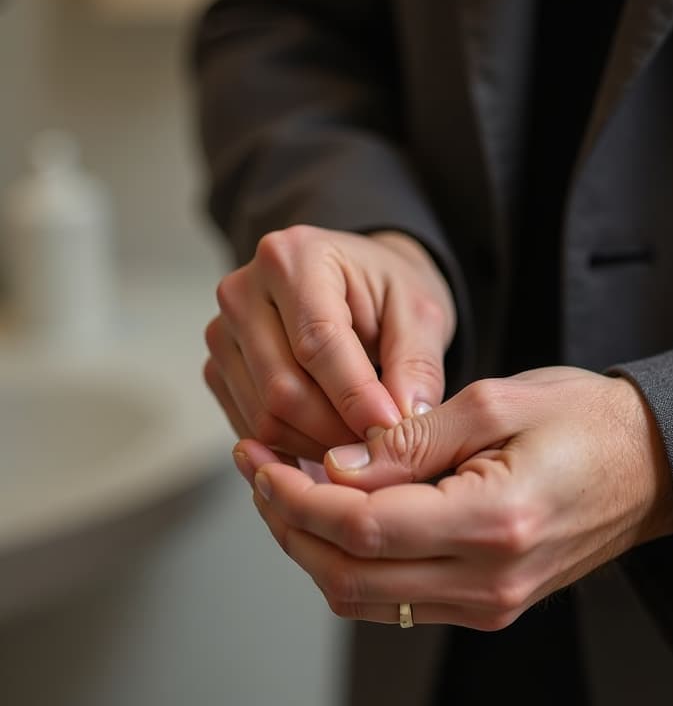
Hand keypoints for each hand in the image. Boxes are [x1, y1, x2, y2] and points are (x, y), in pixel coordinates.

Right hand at [203, 226, 455, 459]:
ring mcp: (222, 333)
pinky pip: (251, 428)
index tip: (390, 429)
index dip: (355, 396)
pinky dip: (294, 447)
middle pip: (282, 388)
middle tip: (382, 446)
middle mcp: (243, 291)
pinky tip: (330, 441)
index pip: (317, 342)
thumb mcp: (421, 314)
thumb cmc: (386, 292)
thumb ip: (417, 366)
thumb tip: (404, 419)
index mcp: (294, 257)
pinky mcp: (218, 370)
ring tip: (362, 444)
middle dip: (337, 430)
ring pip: (264, 417)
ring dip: (317, 446)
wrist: (356, 286)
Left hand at [239, 367, 672, 628]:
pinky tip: (335, 513)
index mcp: (494, 522)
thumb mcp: (497, 402)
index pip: (362, 527)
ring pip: (364, 599)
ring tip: (284, 488)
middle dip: (288, 526)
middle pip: (349, 578)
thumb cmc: (585, 420)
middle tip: (257, 471)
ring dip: (312, 548)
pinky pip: (395, 598)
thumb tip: (334, 465)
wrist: (654, 468)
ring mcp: (488, 605)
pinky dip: (350, 561)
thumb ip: (410, 439)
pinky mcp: (486, 606)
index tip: (261, 457)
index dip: (296, 496)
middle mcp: (488, 582)